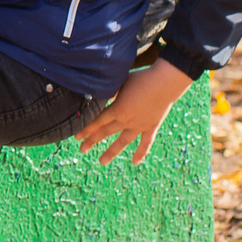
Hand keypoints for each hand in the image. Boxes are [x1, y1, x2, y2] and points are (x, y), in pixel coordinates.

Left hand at [75, 62, 194, 165]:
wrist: (165, 83)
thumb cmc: (141, 79)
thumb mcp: (120, 83)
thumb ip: (108, 92)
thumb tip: (95, 95)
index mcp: (117, 109)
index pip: (97, 122)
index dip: (86, 129)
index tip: (77, 137)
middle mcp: (127, 120)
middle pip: (106, 132)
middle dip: (92, 141)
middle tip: (81, 150)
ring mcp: (139, 125)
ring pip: (123, 141)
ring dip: (112, 152)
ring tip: (101, 162)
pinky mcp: (152, 126)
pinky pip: (146, 143)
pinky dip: (140, 152)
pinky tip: (135, 162)